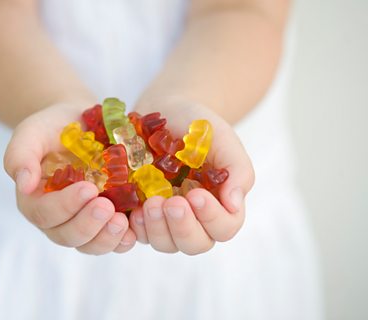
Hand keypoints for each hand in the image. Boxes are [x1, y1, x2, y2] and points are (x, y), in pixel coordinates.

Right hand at [4, 103, 135, 254]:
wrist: (81, 121)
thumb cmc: (53, 127)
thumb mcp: (32, 133)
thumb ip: (21, 155)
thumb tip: (24, 185)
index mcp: (35, 200)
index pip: (45, 214)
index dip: (65, 206)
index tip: (88, 188)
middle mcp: (57, 217)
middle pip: (67, 235)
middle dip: (88, 225)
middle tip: (107, 207)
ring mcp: (83, 221)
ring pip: (90, 244)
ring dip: (106, 239)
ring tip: (122, 222)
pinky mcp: (106, 220)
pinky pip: (112, 240)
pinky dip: (122, 240)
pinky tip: (134, 230)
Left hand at [128, 97, 254, 254]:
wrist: (167, 110)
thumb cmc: (199, 125)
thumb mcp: (222, 140)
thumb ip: (236, 170)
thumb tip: (235, 205)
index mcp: (220, 203)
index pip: (224, 227)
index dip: (212, 218)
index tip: (196, 193)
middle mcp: (195, 217)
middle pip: (195, 244)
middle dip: (183, 228)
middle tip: (171, 203)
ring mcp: (167, 218)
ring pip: (166, 243)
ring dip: (157, 229)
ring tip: (149, 202)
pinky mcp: (142, 212)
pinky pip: (138, 234)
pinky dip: (136, 227)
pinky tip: (132, 210)